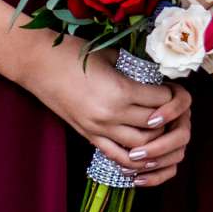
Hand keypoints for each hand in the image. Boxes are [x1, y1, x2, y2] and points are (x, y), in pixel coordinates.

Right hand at [27, 46, 192, 186]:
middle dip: (169, 118)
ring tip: (158, 126)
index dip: (173, 95)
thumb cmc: (76, 53)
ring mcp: (98, 129)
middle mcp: (112, 114)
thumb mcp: (113, 57)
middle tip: (171, 109)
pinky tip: (143, 151)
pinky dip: (134, 157)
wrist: (38, 64)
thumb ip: (137, 71)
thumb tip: (159, 79)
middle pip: (155, 126)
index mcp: (121, 91)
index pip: (162, 101)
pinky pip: (117, 155)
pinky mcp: (88, 136)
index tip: (171, 88)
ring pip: (141, 146)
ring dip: (155, 138)